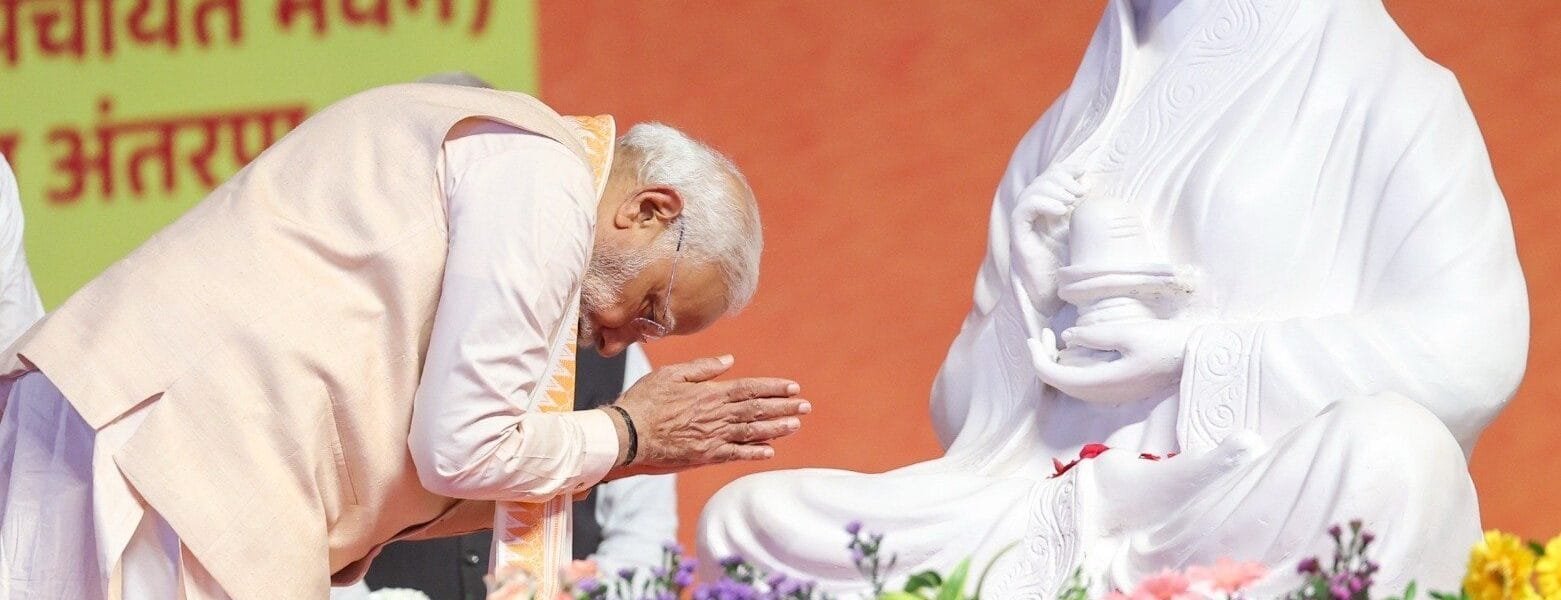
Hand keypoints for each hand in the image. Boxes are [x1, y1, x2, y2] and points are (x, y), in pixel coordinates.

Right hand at [610, 355, 808, 474]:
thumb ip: (702, 369)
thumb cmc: (644, 401)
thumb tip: (729, 361)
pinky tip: (770, 451)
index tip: (793, 387)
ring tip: (796, 425)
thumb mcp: (671, 374)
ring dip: (776, 428)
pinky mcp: (704, 456)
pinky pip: (734, 454)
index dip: (773, 388)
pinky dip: (753, 452)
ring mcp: (712, 437)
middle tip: (805, 406)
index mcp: (709, 393)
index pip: (749, 388)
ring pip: (751, 432)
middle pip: (756, 410)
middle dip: (783, 407)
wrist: (627, 435)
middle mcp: (716, 415)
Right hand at [1011, 163, 1085, 312]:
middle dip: (1060, 179)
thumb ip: (1084, 211)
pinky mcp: (1019, 235)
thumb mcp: (1082, 233)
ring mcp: (1024, 225)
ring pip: (1031, 192)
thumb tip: (1089, 184)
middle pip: (1040, 182)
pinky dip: (1042, 203)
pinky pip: (1024, 209)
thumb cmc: (1069, 269)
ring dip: (1053, 190)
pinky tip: (1060, 209)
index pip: (1049, 179)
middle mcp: (1033, 216)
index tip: (1082, 171)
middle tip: (1078, 192)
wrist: (1053, 296)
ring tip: (1071, 201)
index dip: (1064, 170)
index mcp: (1047, 212)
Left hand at [1028, 319, 1194, 404]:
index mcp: (1104, 382)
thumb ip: (1095, 337)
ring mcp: (1111, 396)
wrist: (1194, 358)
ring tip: (1053, 340)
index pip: (1056, 376)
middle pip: (1060, 384)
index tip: (1036, 336)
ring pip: (1070, 386)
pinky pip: (1083, 385)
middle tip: (1044, 335)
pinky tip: (1074, 351)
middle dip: (1044, 359)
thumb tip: (1067, 338)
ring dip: (1057, 365)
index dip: (1038, 358)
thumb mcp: (1128, 333)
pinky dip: (1071, 369)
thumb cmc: (1164, 342)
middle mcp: (1104, 395)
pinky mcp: (1118, 391)